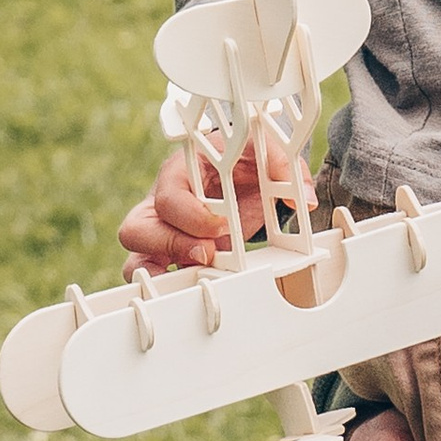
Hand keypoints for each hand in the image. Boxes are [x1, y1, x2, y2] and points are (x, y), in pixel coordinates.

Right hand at [117, 124, 307, 271]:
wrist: (237, 166)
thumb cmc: (240, 156)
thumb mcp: (261, 149)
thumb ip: (282, 165)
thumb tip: (304, 198)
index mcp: (180, 171)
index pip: (169, 196)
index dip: (192, 215)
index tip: (222, 224)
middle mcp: (161, 201)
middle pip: (137, 229)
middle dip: (173, 246)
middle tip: (210, 252)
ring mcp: (161, 229)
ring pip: (136, 256)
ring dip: (162, 272)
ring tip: (198, 277)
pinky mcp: (169, 251)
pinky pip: (151, 271)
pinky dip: (165, 284)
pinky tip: (190, 290)